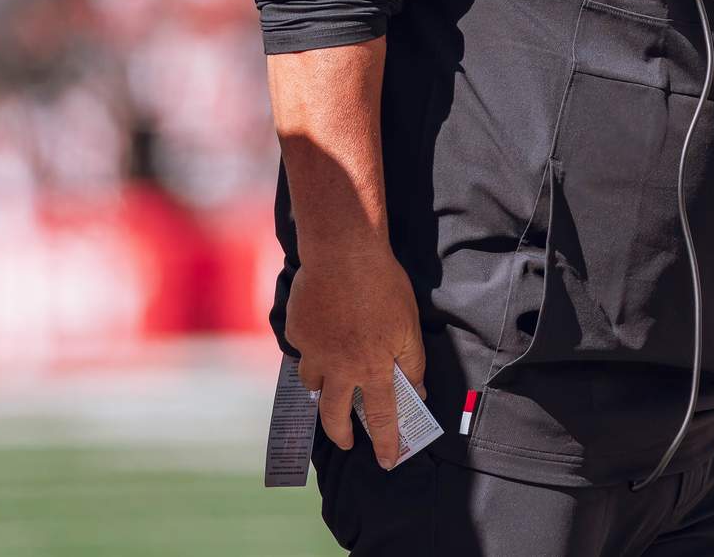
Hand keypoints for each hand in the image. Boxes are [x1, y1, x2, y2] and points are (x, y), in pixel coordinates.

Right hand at [286, 243, 425, 464]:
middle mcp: (339, 367)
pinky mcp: (297, 331)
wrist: (343, 252)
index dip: (386, 443)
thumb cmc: (383, 286)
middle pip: (334, 415)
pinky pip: (302, 349)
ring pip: (312, 384)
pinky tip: (321, 332)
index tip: (387, 462)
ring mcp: (313, 351)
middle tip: (346, 441)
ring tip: (330, 385)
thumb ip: (413, 362)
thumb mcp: (409, 325)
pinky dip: (311, 348)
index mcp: (372, 368)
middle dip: (340, 434)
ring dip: (322, 389)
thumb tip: (417, 391)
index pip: (381, 418)